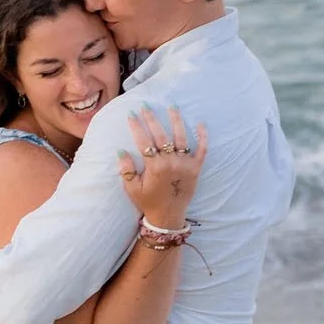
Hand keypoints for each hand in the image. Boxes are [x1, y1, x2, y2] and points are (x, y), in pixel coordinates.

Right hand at [116, 105, 206, 230]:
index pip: (143, 141)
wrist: (168, 217)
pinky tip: (200, 123)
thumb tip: (121, 151)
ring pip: (181, 137)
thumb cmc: (148, 202)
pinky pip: (202, 150)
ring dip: (176, 120)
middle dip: (152, 118)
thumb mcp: (132, 189)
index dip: (137, 126)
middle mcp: (171, 162)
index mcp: (154, 167)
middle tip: (146, 106)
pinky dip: (202, 137)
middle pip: (161, 135)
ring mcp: (185, 164)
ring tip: (172, 106)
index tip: (131, 114)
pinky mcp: (196, 168)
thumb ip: (126, 170)